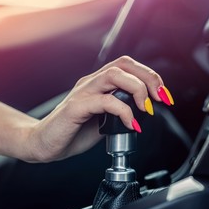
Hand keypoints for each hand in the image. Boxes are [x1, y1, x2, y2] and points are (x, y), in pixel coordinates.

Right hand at [28, 56, 167, 161]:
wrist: (44, 143)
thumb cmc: (72, 132)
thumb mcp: (104, 119)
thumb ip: (120, 110)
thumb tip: (144, 112)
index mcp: (98, 84)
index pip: (127, 66)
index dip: (149, 76)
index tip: (163, 95)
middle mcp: (90, 83)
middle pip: (124, 64)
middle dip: (149, 78)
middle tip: (161, 98)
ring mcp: (82, 93)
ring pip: (114, 75)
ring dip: (137, 89)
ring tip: (147, 109)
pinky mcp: (76, 108)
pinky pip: (104, 102)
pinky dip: (123, 111)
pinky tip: (130, 124)